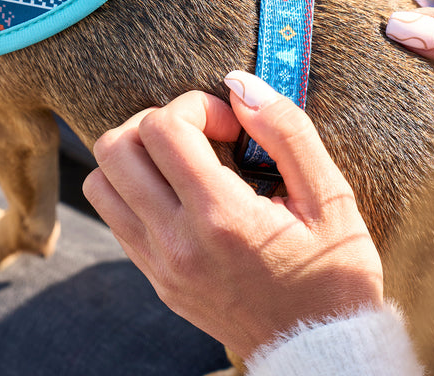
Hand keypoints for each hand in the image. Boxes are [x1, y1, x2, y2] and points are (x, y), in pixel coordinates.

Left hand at [83, 73, 382, 360]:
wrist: (319, 354)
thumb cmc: (333, 274)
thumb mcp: (330, 198)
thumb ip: (286, 131)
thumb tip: (239, 84)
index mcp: (221, 219)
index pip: (162, 128)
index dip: (196, 106)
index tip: (232, 125)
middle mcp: (176, 243)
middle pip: (115, 147)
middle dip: (157, 121)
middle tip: (202, 135)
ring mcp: (158, 265)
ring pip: (100, 181)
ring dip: (136, 155)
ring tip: (185, 160)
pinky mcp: (154, 278)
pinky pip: (113, 214)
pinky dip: (135, 187)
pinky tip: (182, 191)